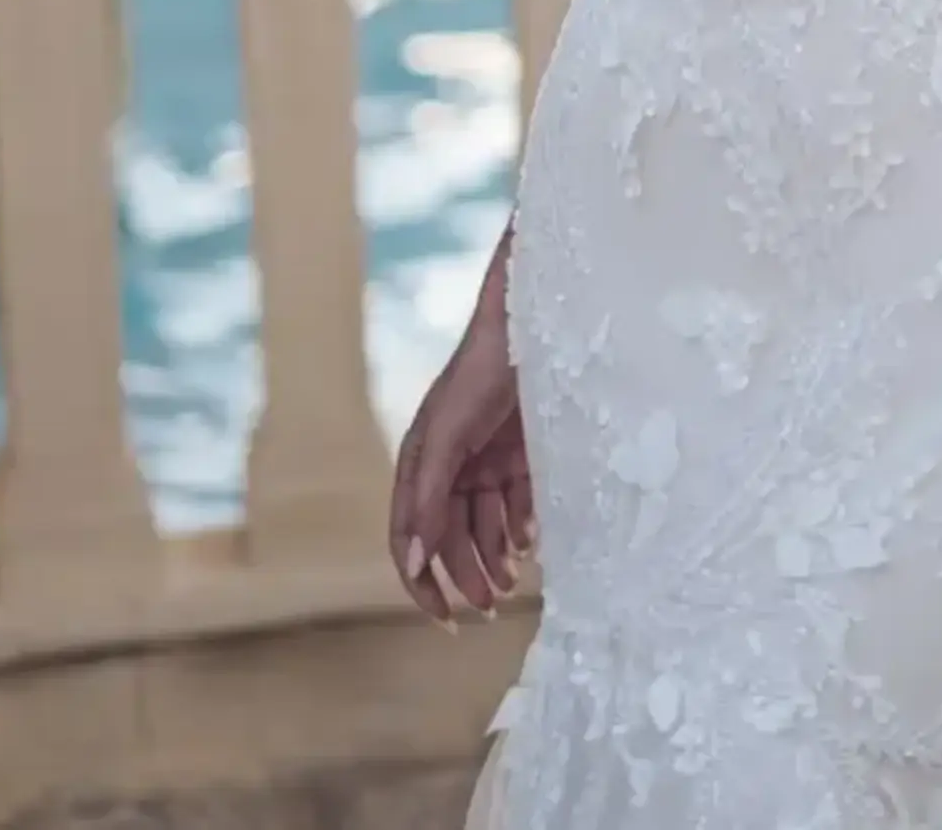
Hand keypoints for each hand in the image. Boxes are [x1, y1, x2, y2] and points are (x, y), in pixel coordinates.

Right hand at [389, 314, 531, 624]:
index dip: (422, 581)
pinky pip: (516, 505)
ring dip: (494, 558)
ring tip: (512, 582)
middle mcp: (449, 467)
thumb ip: (429, 499)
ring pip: (484, 526)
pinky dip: (521, 528)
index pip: (410, 537)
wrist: (530, 322)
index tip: (443, 619)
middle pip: (450, 538)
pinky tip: (532, 543)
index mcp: (419, 464)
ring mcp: (485, 461)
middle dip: (466, 575)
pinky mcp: (520, 454)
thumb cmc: (479, 372)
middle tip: (490, 608)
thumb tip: (415, 563)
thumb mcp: (449, 436)